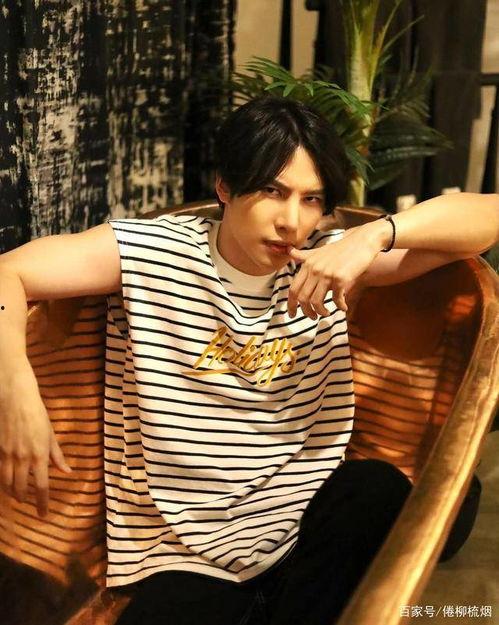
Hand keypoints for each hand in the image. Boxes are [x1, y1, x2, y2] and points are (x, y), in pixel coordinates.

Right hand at [0, 361, 71, 516]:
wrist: (15, 398)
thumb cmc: (37, 413)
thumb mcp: (51, 434)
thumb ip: (57, 455)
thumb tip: (67, 472)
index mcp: (39, 454)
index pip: (41, 486)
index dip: (42, 503)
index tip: (43, 515)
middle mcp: (22, 458)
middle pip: (20, 489)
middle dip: (25, 500)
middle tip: (29, 504)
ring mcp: (7, 454)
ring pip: (6, 483)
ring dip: (12, 493)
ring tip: (17, 497)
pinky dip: (2, 481)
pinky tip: (5, 483)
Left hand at [287, 225, 380, 318]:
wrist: (362, 241)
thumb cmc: (341, 249)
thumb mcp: (319, 251)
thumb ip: (304, 255)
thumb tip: (289, 251)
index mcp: (307, 264)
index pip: (293, 289)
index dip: (291, 304)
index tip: (292, 314)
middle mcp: (314, 269)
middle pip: (303, 298)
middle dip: (307, 312)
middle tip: (313, 317)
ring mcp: (327, 274)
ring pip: (316, 302)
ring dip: (321, 312)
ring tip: (327, 313)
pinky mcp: (341, 278)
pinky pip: (336, 299)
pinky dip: (340, 306)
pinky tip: (344, 307)